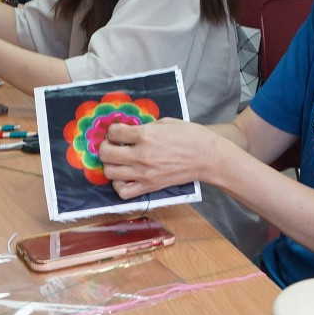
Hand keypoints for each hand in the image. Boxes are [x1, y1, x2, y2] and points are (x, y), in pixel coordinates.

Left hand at [97, 119, 217, 198]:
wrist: (207, 158)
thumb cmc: (190, 136)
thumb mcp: (166, 122)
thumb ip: (144, 126)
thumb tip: (128, 130)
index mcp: (146, 135)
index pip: (113, 133)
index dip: (113, 130)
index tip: (118, 131)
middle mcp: (141, 155)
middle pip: (106, 154)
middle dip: (105, 147)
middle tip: (113, 145)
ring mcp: (144, 174)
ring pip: (110, 173)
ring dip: (110, 165)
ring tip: (118, 160)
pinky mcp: (150, 187)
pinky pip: (123, 192)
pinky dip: (119, 184)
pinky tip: (125, 176)